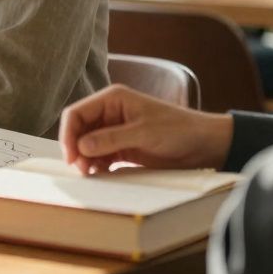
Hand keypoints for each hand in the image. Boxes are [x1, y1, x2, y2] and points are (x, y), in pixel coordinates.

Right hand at [59, 85, 232, 173]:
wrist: (204, 145)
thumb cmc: (178, 130)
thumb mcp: (144, 133)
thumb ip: (111, 139)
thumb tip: (81, 146)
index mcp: (112, 99)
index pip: (77, 113)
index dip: (68, 133)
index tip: (71, 156)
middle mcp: (110, 113)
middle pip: (79, 129)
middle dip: (76, 148)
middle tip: (81, 170)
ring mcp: (115, 131)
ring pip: (87, 145)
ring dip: (85, 159)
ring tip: (90, 174)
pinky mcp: (122, 148)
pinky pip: (100, 156)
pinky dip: (96, 165)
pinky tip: (100, 174)